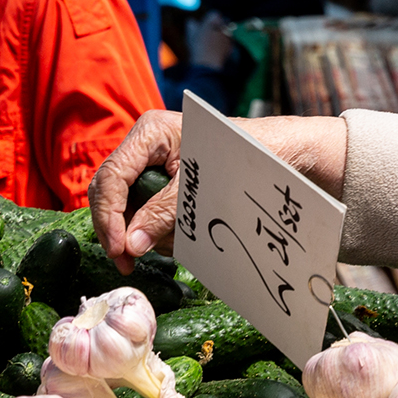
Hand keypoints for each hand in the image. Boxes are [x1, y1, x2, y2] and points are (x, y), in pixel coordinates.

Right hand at [90, 112, 350, 275]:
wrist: (289, 154)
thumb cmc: (253, 158)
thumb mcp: (206, 188)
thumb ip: (165, 214)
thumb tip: (131, 246)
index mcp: (151, 132)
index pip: (110, 178)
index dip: (108, 218)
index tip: (120, 252)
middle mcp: (146, 145)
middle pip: (111, 193)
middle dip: (122, 230)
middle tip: (130, 264)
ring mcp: (156, 164)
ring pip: (130, 207)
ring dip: (150, 232)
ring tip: (180, 240)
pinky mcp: (168, 184)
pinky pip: (150, 212)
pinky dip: (163, 230)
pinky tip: (185, 235)